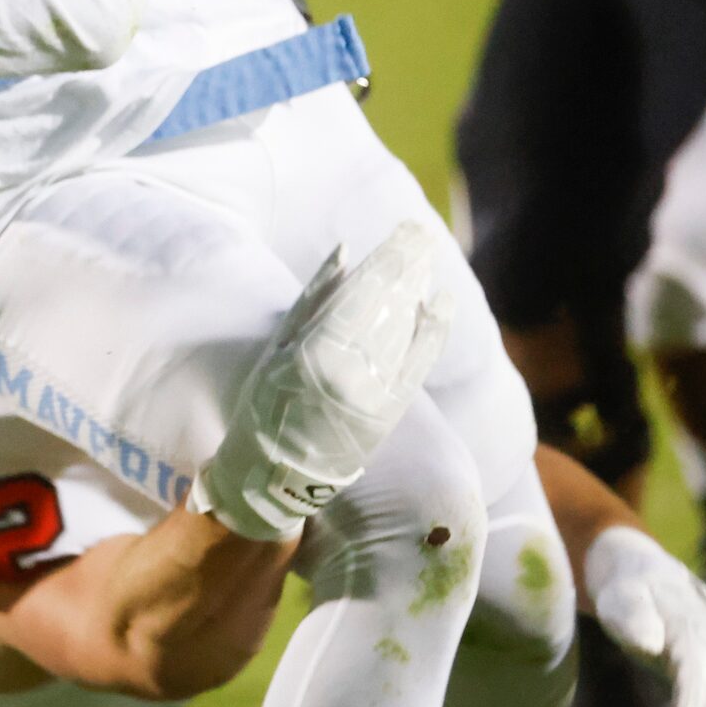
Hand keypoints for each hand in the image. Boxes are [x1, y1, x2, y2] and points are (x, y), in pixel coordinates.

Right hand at [194, 221, 454, 541]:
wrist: (276, 474)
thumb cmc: (264, 407)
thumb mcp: (276, 349)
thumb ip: (311, 300)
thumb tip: (344, 254)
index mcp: (316, 353)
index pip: (363, 294)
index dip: (388, 261)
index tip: (404, 232)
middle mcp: (353, 372)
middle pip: (389, 307)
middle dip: (408, 267)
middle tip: (422, 234)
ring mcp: (377, 393)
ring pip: (406, 330)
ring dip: (419, 291)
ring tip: (426, 260)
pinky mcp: (392, 411)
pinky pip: (419, 363)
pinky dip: (432, 331)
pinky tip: (441, 302)